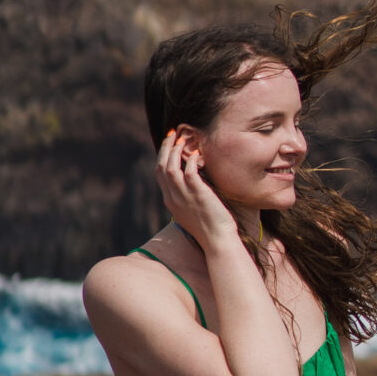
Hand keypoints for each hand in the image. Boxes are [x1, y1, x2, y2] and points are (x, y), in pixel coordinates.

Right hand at [156, 127, 237, 254]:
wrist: (217, 241)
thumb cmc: (210, 227)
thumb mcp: (192, 211)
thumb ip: (187, 197)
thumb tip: (192, 183)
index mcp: (170, 201)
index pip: (159, 174)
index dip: (162, 156)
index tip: (168, 144)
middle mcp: (173, 198)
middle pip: (161, 167)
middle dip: (165, 148)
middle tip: (172, 134)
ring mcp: (184, 197)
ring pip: (170, 168)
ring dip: (175, 151)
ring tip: (182, 139)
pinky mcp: (198, 195)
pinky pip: (189, 172)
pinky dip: (191, 161)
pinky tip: (197, 153)